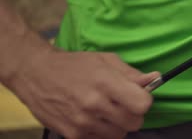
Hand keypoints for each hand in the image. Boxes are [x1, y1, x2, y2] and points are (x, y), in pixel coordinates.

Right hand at [8, 50, 158, 138]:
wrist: (36, 74)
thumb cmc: (74, 65)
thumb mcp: (105, 60)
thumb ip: (131, 74)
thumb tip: (155, 79)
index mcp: (106, 83)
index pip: (142, 104)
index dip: (144, 101)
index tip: (139, 96)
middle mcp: (95, 104)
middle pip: (135, 123)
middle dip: (134, 114)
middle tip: (123, 105)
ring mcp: (83, 122)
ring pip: (119, 134)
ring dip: (118, 125)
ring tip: (107, 111)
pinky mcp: (72, 135)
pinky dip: (102, 132)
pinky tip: (94, 118)